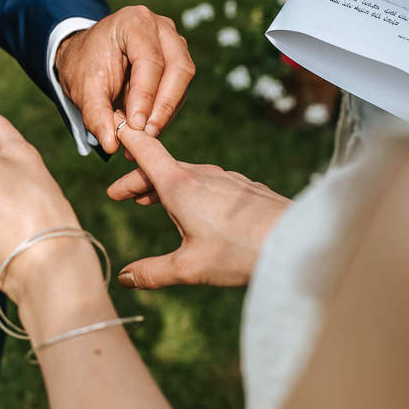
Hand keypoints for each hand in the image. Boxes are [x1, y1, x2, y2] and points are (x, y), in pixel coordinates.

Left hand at [55, 6, 194, 153]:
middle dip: (164, 106)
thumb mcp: (84, 90)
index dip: (146, 96)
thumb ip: (96, 115)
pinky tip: (148, 128)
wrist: (85, 57)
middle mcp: (161, 27)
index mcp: (135, 22)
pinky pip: (179, 88)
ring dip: (166, 111)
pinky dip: (166, 111)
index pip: (149, 61)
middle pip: (178, 69)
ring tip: (144, 137)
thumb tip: (111, 144)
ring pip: (183, 80)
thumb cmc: (84, 66)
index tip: (137, 126)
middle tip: (147, 135)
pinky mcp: (177, 59)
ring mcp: (173, 41)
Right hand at [106, 118, 290, 288]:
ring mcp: (226, 179)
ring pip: (186, 175)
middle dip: (138, 179)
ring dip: (164, 185)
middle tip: (120, 195)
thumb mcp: (189, 269)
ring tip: (152, 201)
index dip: (126, 138)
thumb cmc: (240, 252)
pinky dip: (190, 190)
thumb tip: (124, 278)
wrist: (297, 241)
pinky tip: (196, 210)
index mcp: (180, 185)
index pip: (145, 150)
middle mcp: (202, 174)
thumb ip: (152, 273)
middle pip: (162, 166)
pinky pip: (208, 183)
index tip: (112, 131)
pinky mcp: (244, 188)